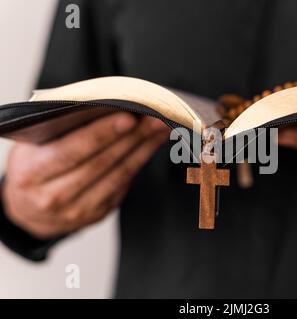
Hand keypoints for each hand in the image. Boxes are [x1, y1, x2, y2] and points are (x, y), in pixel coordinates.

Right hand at [2, 112, 169, 239]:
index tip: (128, 118)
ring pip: (118, 175)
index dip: (102, 134)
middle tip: (154, 117)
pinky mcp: (98, 212)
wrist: (29, 211)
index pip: (72, 151)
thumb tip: (103, 107)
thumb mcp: (31, 148)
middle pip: (102, 163)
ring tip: (160, 128)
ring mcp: (78, 209)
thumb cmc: (32, 169)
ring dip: (143, 149)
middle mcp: (54, 196)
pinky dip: (140, 161)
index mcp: (33, 173)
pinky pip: (124, 184)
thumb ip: (60, 131)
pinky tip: (151, 145)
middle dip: (133, 138)